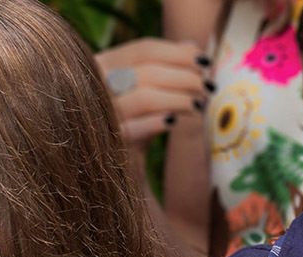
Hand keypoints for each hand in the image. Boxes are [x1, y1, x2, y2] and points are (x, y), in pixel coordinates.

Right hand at [95, 38, 209, 154]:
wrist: (117, 165)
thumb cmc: (135, 123)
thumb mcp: (150, 91)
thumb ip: (167, 66)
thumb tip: (192, 46)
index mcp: (102, 64)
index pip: (144, 50)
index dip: (178, 54)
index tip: (206, 63)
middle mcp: (93, 85)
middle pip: (147, 71)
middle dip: (184, 77)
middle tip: (209, 87)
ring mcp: (99, 113)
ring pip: (144, 98)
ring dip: (179, 99)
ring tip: (200, 106)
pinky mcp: (107, 142)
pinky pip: (135, 129)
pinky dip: (157, 123)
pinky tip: (175, 121)